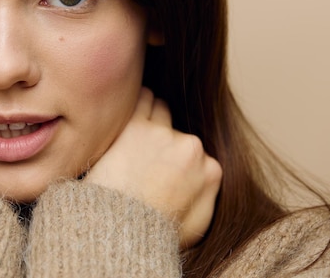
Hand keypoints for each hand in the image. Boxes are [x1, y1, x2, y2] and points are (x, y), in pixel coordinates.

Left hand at [85, 88, 221, 247]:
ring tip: (134, 132)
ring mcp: (162, 133)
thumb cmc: (153, 233)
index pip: (195, 152)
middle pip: (177, 130)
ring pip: (160, 107)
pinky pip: (141, 97)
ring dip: (150, 115)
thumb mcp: (197, 226)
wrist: (119, 230)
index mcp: (210, 169)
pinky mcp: (134, 125)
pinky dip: (137, 100)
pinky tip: (123, 108)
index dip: (175, 158)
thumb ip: (208, 195)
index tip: (158, 167)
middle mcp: (190, 146)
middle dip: (163, 138)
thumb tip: (208, 174)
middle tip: (142, 153)